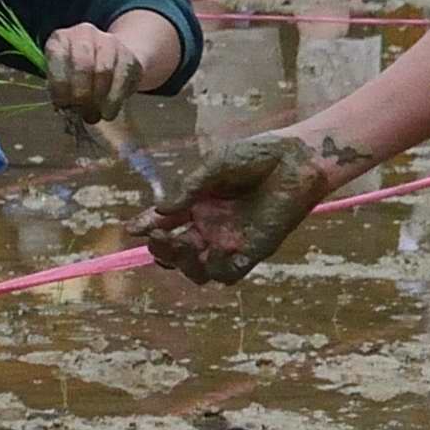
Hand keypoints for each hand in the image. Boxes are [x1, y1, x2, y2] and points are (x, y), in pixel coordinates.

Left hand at [34, 12, 178, 119]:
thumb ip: (60, 88)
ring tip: (95, 115)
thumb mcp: (61, 75)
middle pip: (83, 63)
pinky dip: (114, 99)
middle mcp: (84, 33)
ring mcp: (109, 41)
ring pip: (104, 71)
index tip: (63, 104)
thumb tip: (65, 108)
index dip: (59, 84)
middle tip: (82, 112)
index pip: (58, 57)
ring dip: (99, 98)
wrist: (110, 57)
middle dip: (82, 92)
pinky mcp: (129, 55)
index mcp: (61, 38)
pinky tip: (109, 111)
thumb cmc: (78, 73)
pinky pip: (123, 78)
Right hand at [146, 137, 332, 282]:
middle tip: (158, 236)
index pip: (164, 222)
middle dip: (161, 249)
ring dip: (182, 263)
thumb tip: (161, 209)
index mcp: (196, 204)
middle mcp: (209, 226)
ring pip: (197, 269)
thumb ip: (190, 188)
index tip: (133, 228)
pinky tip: (212, 250)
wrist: (295, 160)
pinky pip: (229, 273)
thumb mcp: (216, 167)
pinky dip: (215, 268)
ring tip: (179, 244)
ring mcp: (230, 240)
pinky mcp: (254, 250)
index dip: (146, 226)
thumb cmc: (257, 157)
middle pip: (176, 252)